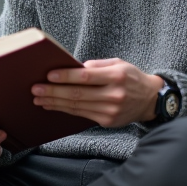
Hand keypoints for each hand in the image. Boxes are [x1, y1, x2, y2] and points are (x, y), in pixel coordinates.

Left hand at [32, 59, 164, 127]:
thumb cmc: (131, 77)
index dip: (66, 76)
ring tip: (39, 99)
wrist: (151, 100)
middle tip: (36, 89)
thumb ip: (97, 66)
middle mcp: (114, 95)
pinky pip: (82, 115)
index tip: (49, 75)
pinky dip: (65, 110)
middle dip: (54, 92)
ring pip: (77, 107)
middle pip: (78, 94)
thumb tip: (73, 69)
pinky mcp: (108, 121)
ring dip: (55, 103)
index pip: (86, 77)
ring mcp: (111, 111)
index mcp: (117, 76)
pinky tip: (53, 106)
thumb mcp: (118, 64)